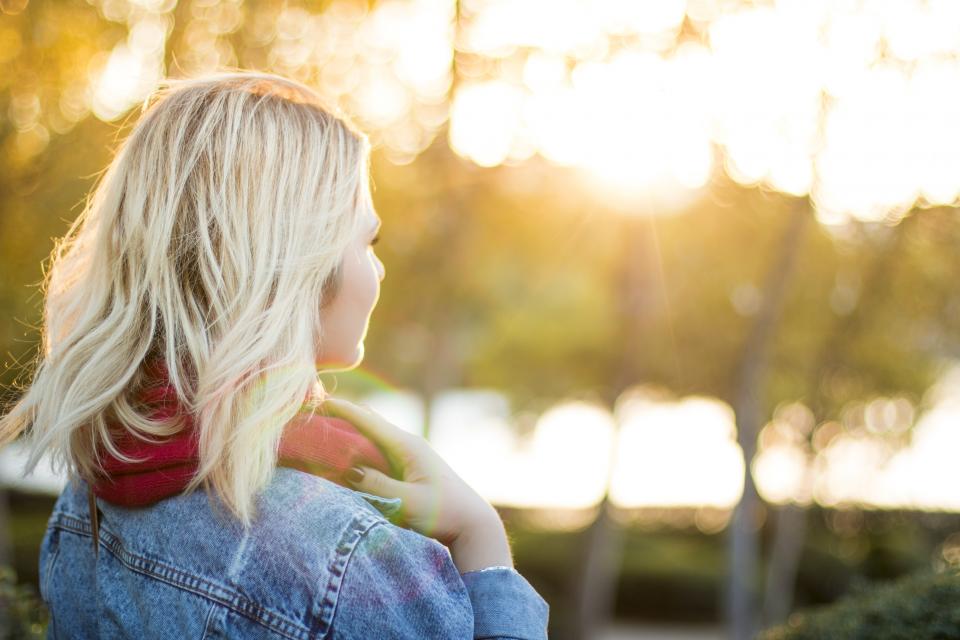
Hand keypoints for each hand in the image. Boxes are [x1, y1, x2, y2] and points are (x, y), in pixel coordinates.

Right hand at [320, 397, 512, 571]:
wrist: (473, 524)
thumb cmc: (444, 514)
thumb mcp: (407, 503)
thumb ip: (377, 485)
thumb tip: (348, 470)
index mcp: (407, 446)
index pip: (367, 420)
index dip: (340, 408)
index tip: (316, 399)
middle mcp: (407, 445)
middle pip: (368, 423)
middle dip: (341, 416)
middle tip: (312, 414)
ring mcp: (408, 456)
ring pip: (371, 437)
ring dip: (348, 433)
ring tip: (320, 430)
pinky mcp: (408, 469)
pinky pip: (377, 452)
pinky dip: (358, 449)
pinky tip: (344, 453)